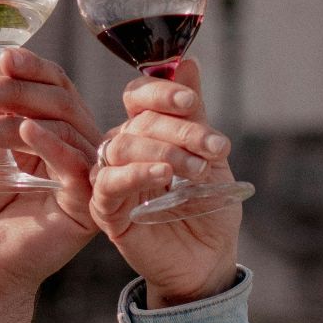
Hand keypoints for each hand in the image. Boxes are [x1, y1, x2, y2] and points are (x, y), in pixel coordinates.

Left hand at [0, 48, 101, 302]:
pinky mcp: (88, 204)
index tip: (2, 56)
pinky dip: (50, 143)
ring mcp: (86, 175)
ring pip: (65, 126)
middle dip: (19, 89)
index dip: (32, 67)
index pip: (56, 86)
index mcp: (57, 131)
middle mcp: (78, 148)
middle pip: (62, 101)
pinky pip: (76, 165)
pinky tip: (24, 131)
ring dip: (18, 116)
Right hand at [90, 59, 240, 308]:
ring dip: (164, 151)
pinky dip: (136, 173)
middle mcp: (124, 150)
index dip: (161, 92)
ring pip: (124, 147)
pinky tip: (163, 174)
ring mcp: (112, 179)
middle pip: (139, 122)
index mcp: (146, 132)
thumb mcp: (209, 155)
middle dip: (180, 129)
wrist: (209, 259)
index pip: (138, 97)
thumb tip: (187, 62)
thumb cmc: (208, 208)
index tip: (190, 101)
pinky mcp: (107, 210)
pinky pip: (109, 183)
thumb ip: (194, 113)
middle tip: (215, 146)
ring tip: (196, 169)